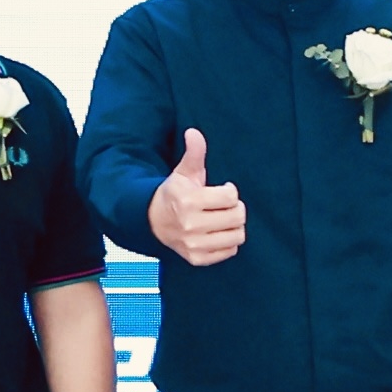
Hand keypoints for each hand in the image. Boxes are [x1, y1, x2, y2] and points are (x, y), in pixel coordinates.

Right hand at [147, 126, 246, 266]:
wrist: (154, 221)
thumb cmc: (175, 193)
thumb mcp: (183, 172)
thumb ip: (193, 152)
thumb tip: (194, 132)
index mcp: (189, 202)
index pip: (230, 197)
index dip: (230, 191)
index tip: (223, 189)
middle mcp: (191, 226)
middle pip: (237, 217)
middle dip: (235, 208)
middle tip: (225, 205)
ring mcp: (194, 245)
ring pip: (237, 236)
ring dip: (234, 226)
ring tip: (223, 219)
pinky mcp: (197, 259)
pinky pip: (230, 251)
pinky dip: (228, 242)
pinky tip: (217, 232)